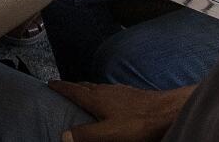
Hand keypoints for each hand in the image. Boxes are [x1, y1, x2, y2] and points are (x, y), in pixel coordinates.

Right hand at [50, 81, 186, 141]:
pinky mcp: (133, 95)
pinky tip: (110, 100)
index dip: (61, 87)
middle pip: (85, 86)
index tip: (50, 83)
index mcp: (97, 99)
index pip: (74, 90)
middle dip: (73, 87)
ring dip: (88, 89)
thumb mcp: (108, 133)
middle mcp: (107, 90)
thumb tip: (62, 136)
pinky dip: (103, 93)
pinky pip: (111, 91)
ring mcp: (121, 91)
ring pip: (99, 88)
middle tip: (65, 88)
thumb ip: (86, 134)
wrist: (168, 111)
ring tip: (84, 93)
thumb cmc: (138, 123)